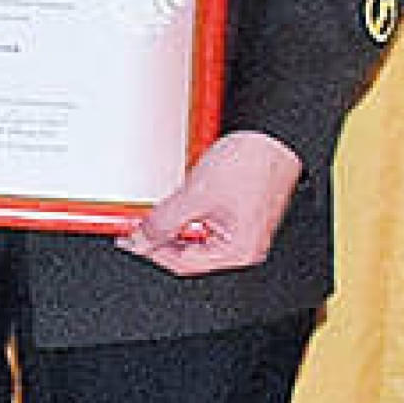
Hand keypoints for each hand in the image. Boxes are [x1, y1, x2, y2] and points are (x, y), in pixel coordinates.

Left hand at [116, 129, 302, 274]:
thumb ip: (163, 222)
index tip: (129, 241)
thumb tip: (140, 240)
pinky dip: (187, 218)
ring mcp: (243, 233)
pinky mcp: (239, 216)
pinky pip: (206, 226)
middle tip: (136, 227)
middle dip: (161, 240)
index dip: (151, 252)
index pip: (182, 264)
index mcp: (238, 253)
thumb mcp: (195, 195)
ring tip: (154, 216)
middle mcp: (243, 248)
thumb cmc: (252, 163)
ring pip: (195, 240)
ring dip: (173, 228)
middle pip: (189, 254)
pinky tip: (175, 208)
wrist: (274, 137)